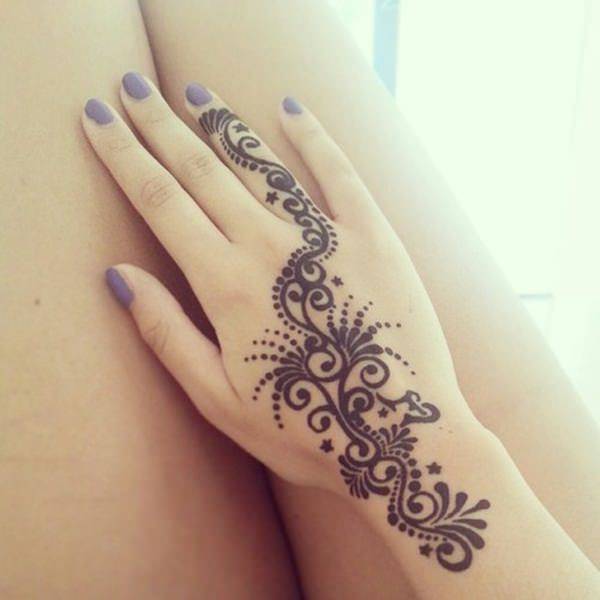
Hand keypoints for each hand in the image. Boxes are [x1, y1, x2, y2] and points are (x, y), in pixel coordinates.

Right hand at [82, 73, 489, 572]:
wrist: (401, 436)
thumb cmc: (308, 430)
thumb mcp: (220, 399)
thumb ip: (168, 333)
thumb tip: (120, 276)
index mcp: (228, 286)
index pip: (162, 203)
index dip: (124, 157)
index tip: (102, 121)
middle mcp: (272, 248)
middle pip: (204, 171)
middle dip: (162, 127)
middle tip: (134, 89)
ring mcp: (327, 238)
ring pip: (263, 165)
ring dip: (225, 125)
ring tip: (196, 94)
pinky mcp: (375, 239)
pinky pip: (339, 173)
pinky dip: (314, 138)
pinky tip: (291, 109)